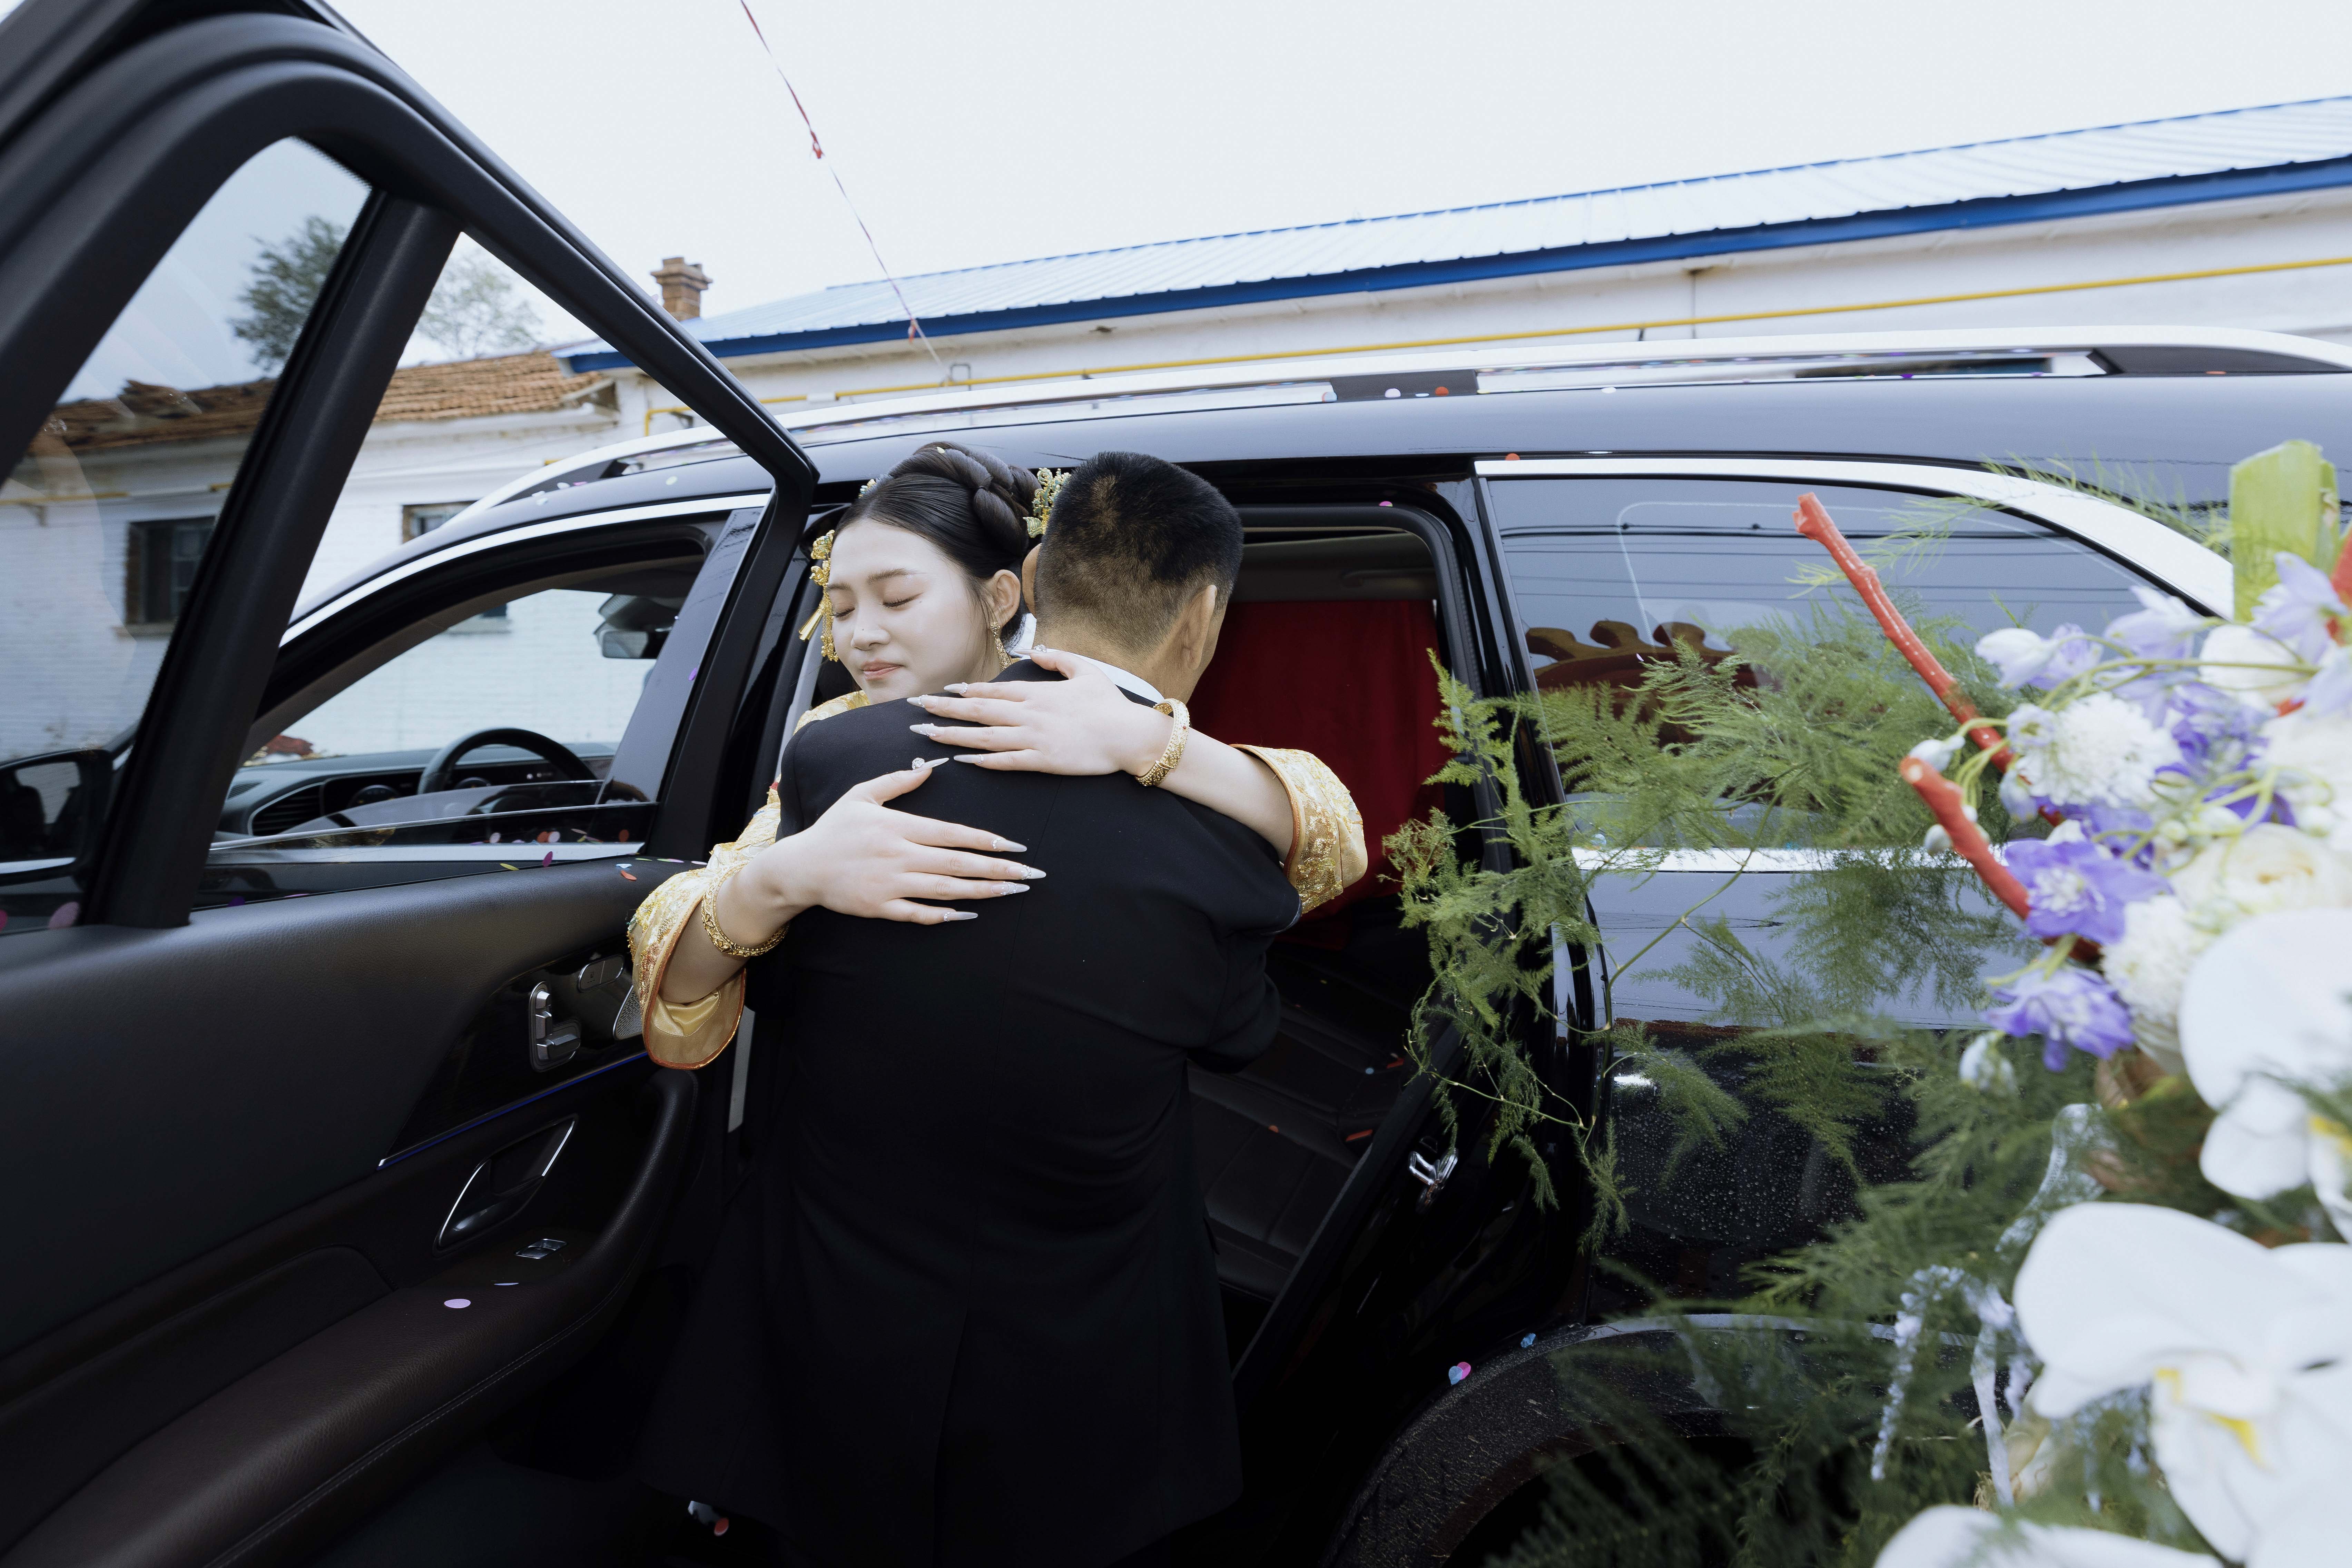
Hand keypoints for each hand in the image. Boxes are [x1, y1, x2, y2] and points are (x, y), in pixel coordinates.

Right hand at [742, 762, 1042, 925]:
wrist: (801, 867)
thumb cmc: (834, 829)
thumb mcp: (862, 795)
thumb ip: (897, 781)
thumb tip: (930, 768)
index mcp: (898, 827)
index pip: (952, 833)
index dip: (986, 841)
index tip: (1015, 846)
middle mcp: (899, 856)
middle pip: (957, 863)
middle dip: (997, 869)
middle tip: (1030, 874)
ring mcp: (890, 884)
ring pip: (945, 890)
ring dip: (982, 891)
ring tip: (1012, 891)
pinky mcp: (880, 907)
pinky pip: (919, 913)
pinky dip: (945, 915)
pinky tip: (969, 913)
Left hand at [904, 647, 1168, 775]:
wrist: (1129, 735)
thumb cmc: (1109, 704)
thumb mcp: (1086, 671)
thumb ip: (1058, 659)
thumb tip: (1036, 651)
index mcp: (1037, 693)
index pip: (992, 691)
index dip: (965, 693)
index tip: (942, 693)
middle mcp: (1029, 714)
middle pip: (979, 712)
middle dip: (945, 711)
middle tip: (917, 709)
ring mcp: (1034, 738)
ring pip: (984, 737)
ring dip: (953, 736)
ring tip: (926, 735)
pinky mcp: (1043, 761)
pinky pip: (1006, 762)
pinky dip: (982, 761)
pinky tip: (961, 760)